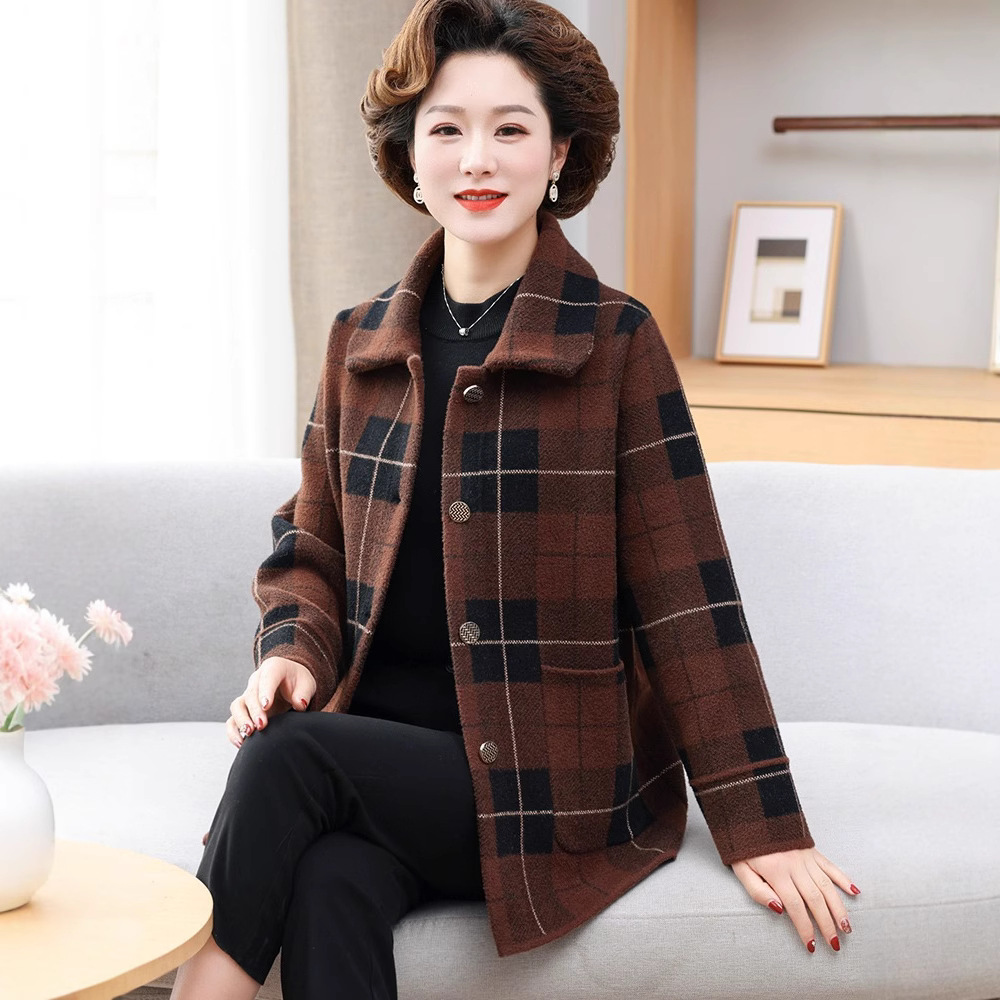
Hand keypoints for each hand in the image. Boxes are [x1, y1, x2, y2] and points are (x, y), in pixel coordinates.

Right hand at [226, 656, 316, 748]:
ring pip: (237, 706)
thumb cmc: (299, 682)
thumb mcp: (307, 684)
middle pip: (250, 694)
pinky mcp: (244, 710)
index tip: (267, 706)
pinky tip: (242, 743)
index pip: (267, 677)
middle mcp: (256, 680)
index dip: (265, 691)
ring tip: (249, 734)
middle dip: (254, 711)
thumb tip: (299, 704)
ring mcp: (248, 695)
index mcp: (273, 668)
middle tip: (261, 725)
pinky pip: (232, 719)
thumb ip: (303, 693)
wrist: (291, 683)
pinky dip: (234, 731)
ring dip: (241, 720)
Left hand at [730, 847, 859, 953]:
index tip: (812, 945)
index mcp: (776, 873)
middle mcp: (794, 866)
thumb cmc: (744, 846)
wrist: (751, 812)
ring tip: (847, 927)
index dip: (805, 928)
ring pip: (827, 886)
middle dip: (827, 925)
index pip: (795, 907)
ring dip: (839, 908)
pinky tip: (854, 892)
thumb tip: (779, 909)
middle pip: (815, 900)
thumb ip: (757, 891)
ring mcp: (805, 857)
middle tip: (835, 944)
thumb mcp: (741, 869)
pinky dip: (843, 879)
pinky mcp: (811, 849)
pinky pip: (830, 866)